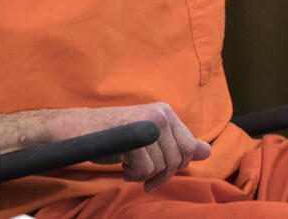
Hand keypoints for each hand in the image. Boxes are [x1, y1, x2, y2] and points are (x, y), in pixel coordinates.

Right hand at [68, 103, 211, 190]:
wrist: (80, 129)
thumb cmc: (114, 135)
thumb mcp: (149, 137)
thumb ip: (177, 143)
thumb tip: (207, 151)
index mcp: (166, 112)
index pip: (189, 148)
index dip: (175, 165)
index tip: (159, 171)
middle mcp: (160, 114)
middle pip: (178, 159)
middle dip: (161, 174)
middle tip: (142, 174)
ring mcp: (149, 124)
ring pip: (162, 166)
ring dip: (144, 175)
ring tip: (129, 167)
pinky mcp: (135, 137)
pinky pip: (146, 169)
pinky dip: (133, 175)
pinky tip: (122, 167)